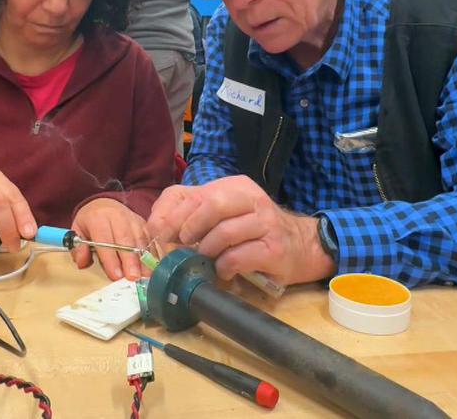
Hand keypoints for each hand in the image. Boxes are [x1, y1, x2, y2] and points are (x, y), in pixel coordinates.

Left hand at [71, 198, 150, 280]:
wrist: (105, 204)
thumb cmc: (91, 221)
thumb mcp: (78, 231)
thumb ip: (79, 248)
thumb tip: (81, 262)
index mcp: (98, 217)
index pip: (104, 240)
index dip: (111, 259)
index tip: (116, 275)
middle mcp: (117, 216)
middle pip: (126, 239)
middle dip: (130, 260)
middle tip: (133, 277)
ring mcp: (132, 218)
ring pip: (140, 239)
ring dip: (143, 259)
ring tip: (145, 275)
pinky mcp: (143, 223)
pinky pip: (149, 238)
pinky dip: (152, 253)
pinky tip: (152, 266)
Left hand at [147, 176, 335, 285]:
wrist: (300, 245)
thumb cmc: (252, 230)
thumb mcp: (223, 213)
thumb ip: (189, 212)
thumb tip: (155, 227)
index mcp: (234, 187)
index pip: (193, 193)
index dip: (170, 215)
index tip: (159, 235)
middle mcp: (252, 199)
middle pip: (211, 205)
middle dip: (189, 228)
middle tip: (181, 245)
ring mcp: (266, 224)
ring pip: (223, 233)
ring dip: (206, 250)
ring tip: (205, 258)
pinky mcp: (274, 249)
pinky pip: (238, 257)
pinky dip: (223, 267)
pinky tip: (223, 270)